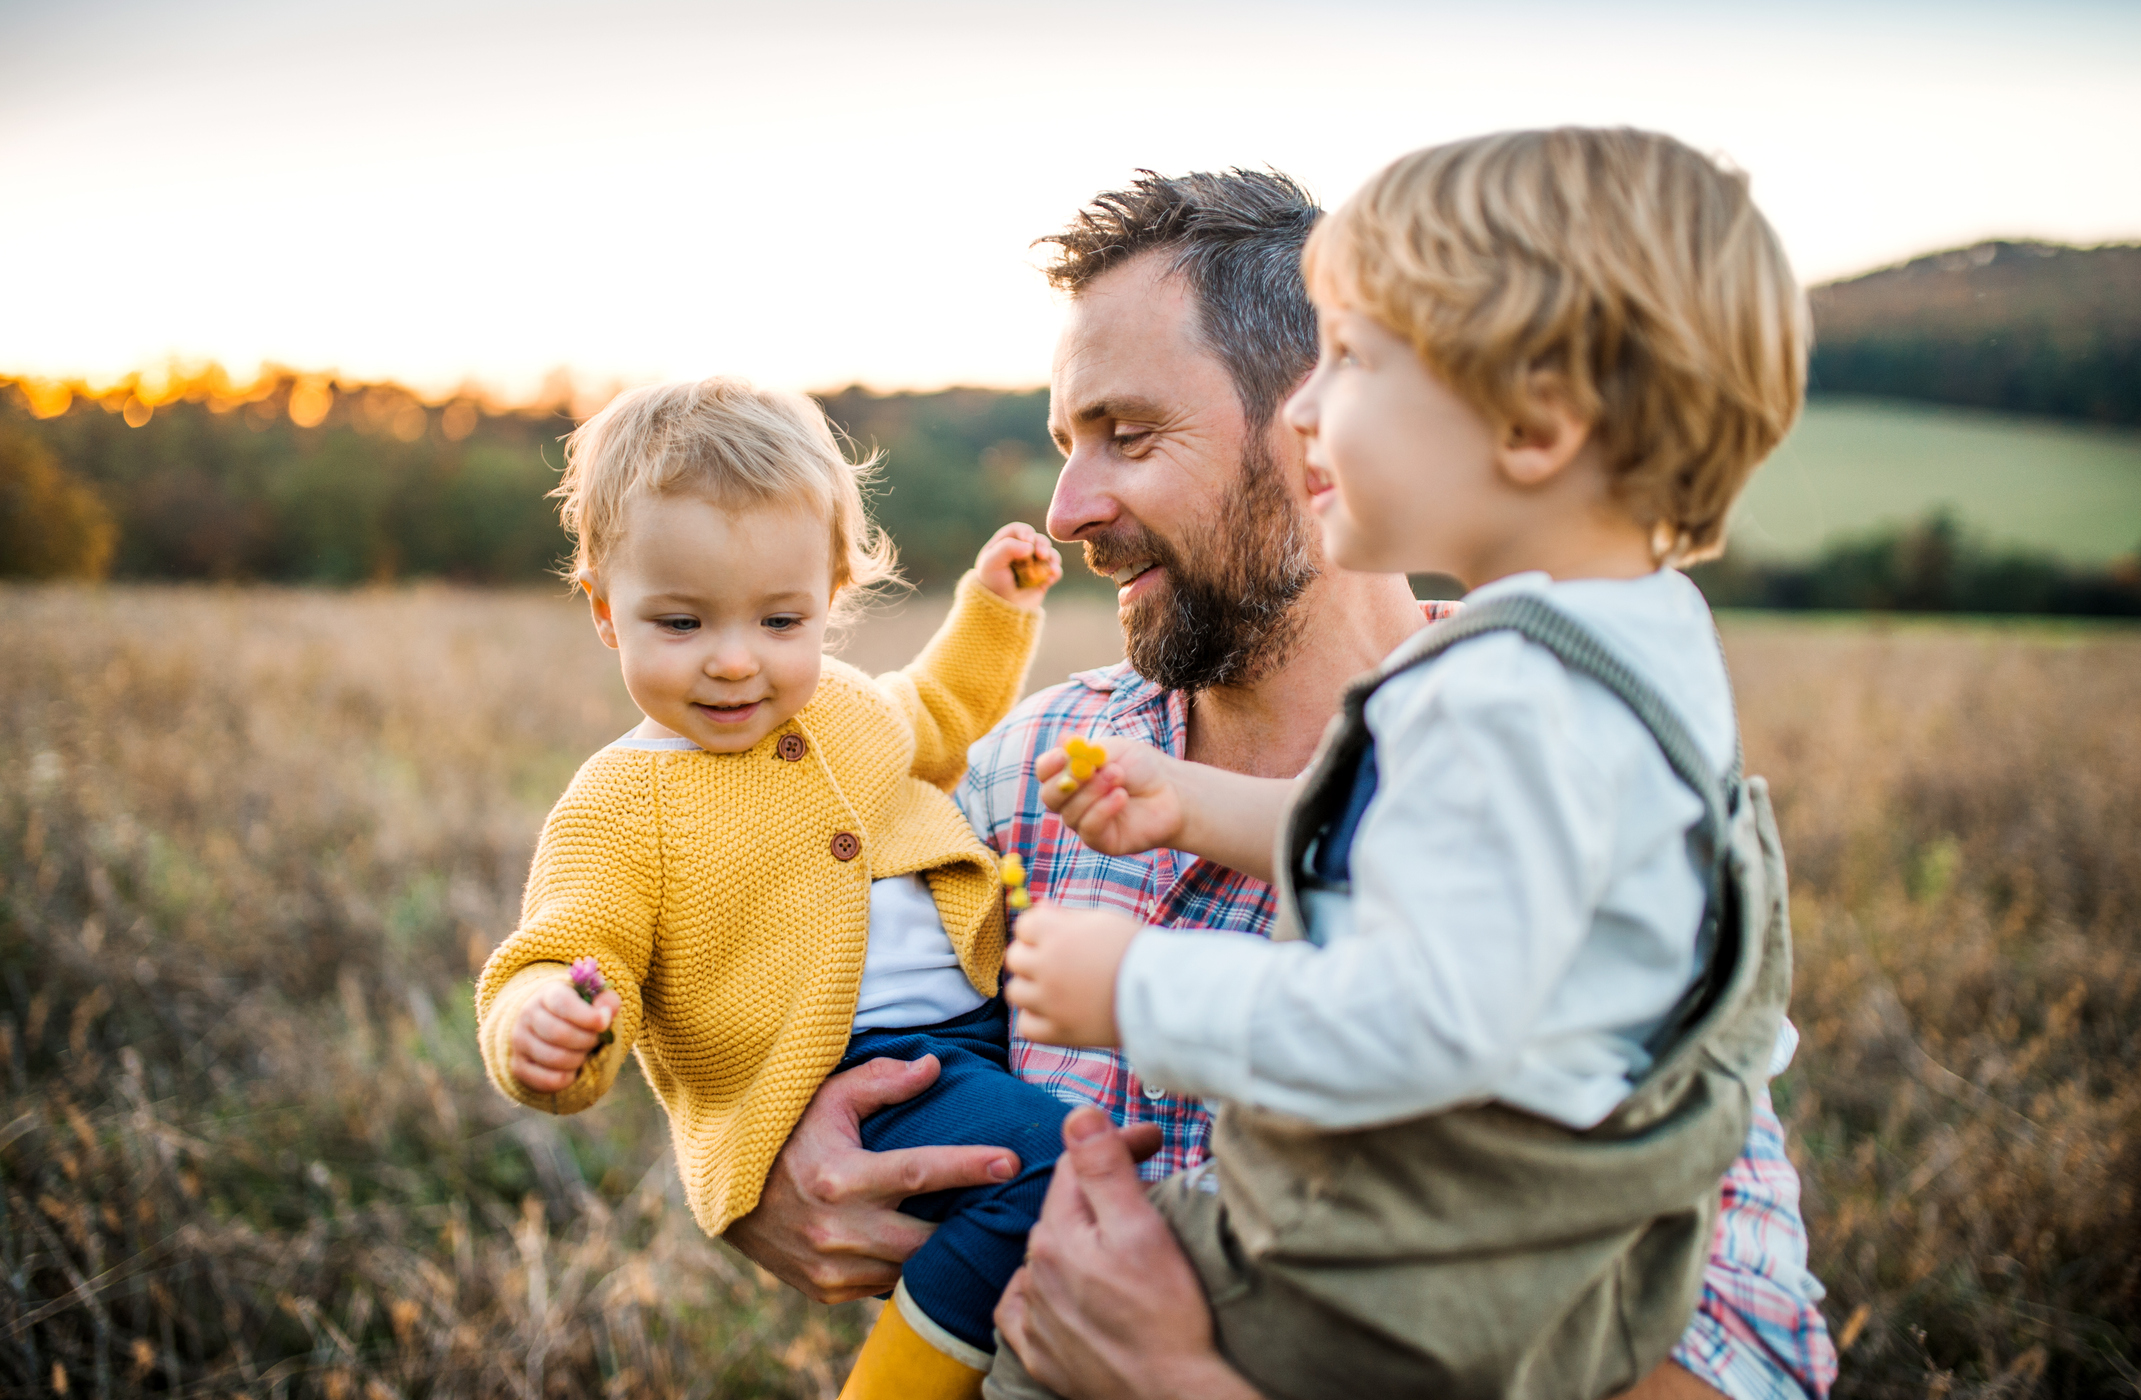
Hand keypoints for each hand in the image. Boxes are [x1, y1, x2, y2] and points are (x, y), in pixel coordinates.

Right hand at [508, 978, 620, 1093]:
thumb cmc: (576, 1013)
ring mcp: (520, 1041)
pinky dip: (567, 1078)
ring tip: (582, 1053)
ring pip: (554, 1058)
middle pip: (560, 1033)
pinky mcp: (519, 1066)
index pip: (563, 1003)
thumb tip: (606, 1013)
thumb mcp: (592, 1000)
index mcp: (548, 994)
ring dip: (578, 1060)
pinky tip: (571, 1070)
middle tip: (594, 1040)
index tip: (604, 1023)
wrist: (544, 1026)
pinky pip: (548, 1080)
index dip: (587, 1016)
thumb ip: (606, 1001)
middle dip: (586, 1040)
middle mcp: (528, 1015)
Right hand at [721, 1056, 1022, 1302]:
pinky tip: (922, 1245)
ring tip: (969, 1226)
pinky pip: (886, 1285)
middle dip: (967, 1225)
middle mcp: (837, 1229)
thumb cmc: (786, 1138)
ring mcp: (832, 1267)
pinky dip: (906, 1267)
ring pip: (911, 1269)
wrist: (729, 1196)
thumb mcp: (826, 1099)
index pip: (919, 1173)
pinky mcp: (828, 1291)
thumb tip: (934, 1067)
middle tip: (1003, 1206)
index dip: (969, 1167)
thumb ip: (880, 1081)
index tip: (1011, 1161)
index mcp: (840, 1177)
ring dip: (939, 1250)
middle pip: (927, 1238)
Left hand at [976, 522, 1061, 609]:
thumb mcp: (991, 563)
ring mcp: (1032, 565)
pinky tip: (1052, 575)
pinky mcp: (1042, 578)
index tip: (1028, 541)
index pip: (1018, 530)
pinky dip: (1055, 570)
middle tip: (1042, 554)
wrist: (999, 610)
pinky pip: (1054, 570)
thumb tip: (1030, 546)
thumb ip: (1007, 548)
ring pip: (1048, 553)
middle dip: (1042, 544)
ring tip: (1049, 565)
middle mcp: (1019, 553)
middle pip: (1036, 539)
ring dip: (1051, 556)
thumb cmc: (991, 584)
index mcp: (1004, 545)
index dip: (1025, 532)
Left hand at [997, 1107, 1262, 1399]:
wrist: (1171, 1394)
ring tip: (1109, 1234)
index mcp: (1058, 1236)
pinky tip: (1057, 1290)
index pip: (1077, 1165)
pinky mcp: (1042, 1355)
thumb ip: (1103, 1167)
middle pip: (1062, 1209)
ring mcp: (1036, 1317)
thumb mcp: (1142, 1229)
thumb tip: (1078, 1114)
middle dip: (1098, 1187)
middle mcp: (1036, 1273)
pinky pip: (1022, 1310)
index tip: (1155, 1139)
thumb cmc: (1167, 1315)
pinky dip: (1037, 1292)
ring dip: (1074, 1237)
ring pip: (1046, 1256)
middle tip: (1143, 1176)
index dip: (1118, 1142)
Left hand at [1003, 904, 1137, 1046]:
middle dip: (1031, 956)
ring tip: (1056, 988)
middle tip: (1057, 963)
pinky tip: (1054, 1011)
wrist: (1161, 993)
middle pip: (1014, 958)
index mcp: (1057, 934)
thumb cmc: (1134, 950)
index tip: (1057, 937)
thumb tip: (1038, 908)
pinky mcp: (1060, 1031)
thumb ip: (1066, 915)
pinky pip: (1026, 1026)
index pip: (1023, 926)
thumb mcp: (1102, 920)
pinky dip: (1036, 1018)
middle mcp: (1047, 966)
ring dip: (1030, 988)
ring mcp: (1050, 1002)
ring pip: (1015, 992)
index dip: (1038, 930)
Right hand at [1039, 737, 1186, 857]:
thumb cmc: (1142, 768)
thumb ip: (1088, 750)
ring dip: (1094, 791)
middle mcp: (1072, 801)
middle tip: (1090, 769)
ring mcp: (1084, 822)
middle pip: (1049, 797)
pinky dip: (1103, 810)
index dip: (1050, 764)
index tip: (1064, 755)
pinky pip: (1089, 828)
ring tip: (1119, 776)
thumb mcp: (1115, 750)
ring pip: (1070, 813)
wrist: (1172, 792)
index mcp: (1070, 775)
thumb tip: (1064, 740)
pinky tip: (1121, 797)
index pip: (1045, 772)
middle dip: (1069, 782)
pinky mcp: (1100, 841)